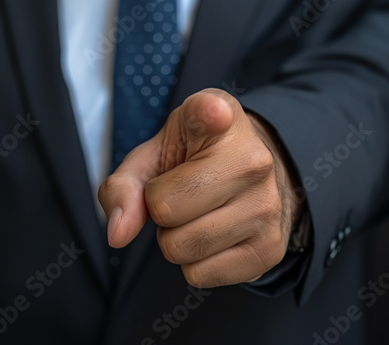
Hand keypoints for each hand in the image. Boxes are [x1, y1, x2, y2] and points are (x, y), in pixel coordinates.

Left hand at [98, 89, 303, 286]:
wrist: (249, 178)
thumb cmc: (196, 162)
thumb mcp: (155, 156)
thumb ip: (125, 185)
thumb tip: (118, 234)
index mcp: (220, 121)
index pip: (212, 113)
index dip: (210, 114)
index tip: (214, 113)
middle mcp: (253, 160)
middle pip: (166, 209)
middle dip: (160, 208)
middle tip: (182, 192)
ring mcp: (268, 206)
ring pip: (180, 248)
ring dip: (175, 238)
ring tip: (198, 213)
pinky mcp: (270, 249)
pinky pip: (199, 276)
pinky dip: (193, 262)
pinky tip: (212, 235)